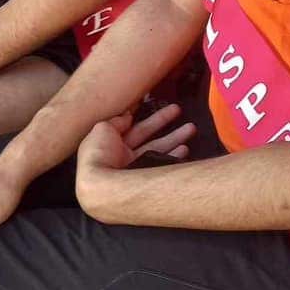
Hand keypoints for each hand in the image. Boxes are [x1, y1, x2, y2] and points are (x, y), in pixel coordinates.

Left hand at [76, 103, 195, 209]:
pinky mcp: (145, 178)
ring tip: (191, 128)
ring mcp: (134, 167)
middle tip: (177, 109)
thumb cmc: (97, 154)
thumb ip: (116, 121)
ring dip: (174, 138)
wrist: (100, 186)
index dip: (139, 115)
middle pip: (145, 134)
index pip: (128, 126)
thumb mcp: (102, 128)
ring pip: (157, 148)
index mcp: (108, 142)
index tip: (153, 103)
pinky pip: (161, 164)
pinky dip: (174, 157)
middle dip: (162, 121)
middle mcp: (122, 155)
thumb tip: (126, 116)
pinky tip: (185, 150)